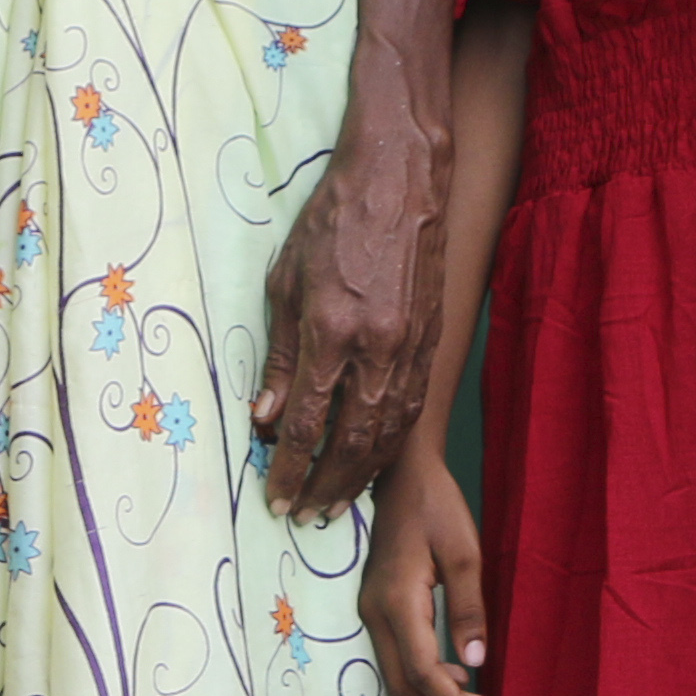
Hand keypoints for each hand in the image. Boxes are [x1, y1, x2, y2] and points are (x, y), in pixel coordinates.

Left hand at [251, 144, 434, 515]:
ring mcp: (410, 346)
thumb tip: (264, 415)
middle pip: (351, 441)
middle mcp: (376, 347)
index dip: (289, 468)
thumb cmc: (334, 221)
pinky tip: (374, 461)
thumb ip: (279, 355)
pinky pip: (411, 408)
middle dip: (325, 485)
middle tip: (304, 515)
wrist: (400, 179)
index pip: (305, 421)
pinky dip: (390, 444)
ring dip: (361, 475)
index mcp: (332, 329)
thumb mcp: (285, 282)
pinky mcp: (431, 341)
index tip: (275, 497)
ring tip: (336, 502)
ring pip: (388, 432)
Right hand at [362, 451, 492, 695]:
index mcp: (397, 599)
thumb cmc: (436, 507)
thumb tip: (475, 661)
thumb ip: (469, 608)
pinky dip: (423, 680)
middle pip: (402, 685)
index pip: (421, 669)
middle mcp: (376, 612)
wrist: (402, 474)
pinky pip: (396, 657)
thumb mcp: (465, 552)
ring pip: (396, 676)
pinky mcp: (378, 607)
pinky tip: (454, 679)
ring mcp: (372, 611)